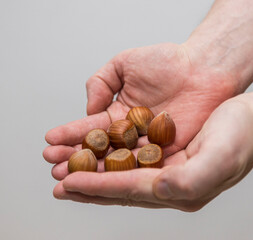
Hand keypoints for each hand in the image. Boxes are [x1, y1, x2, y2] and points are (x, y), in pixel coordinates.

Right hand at [43, 43, 236, 179]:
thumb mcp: (125, 64)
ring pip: (117, 162)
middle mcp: (131, 133)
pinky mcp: (167, 154)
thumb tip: (89, 108)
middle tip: (53, 168)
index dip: (70, 134)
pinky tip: (104, 179)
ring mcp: (148, 145)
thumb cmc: (167, 62)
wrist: (203, 68)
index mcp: (119, 113)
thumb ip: (101, 83)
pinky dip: (124, 174)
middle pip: (100, 150)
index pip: (90, 127)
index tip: (49, 141)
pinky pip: (142, 165)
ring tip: (69, 178)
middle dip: (75, 159)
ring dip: (93, 172)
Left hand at [52, 97, 252, 210]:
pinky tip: (95, 154)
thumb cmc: (241, 138)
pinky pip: (131, 158)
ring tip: (65, 170)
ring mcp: (167, 170)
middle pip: (119, 187)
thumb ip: (191, 180)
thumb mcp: (220, 159)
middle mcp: (169, 184)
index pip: (130, 191)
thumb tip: (160, 188)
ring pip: (121, 173)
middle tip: (56, 184)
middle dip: (87, 185)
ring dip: (93, 171)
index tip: (68, 184)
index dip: (98, 188)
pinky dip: (109, 157)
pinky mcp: (166, 154)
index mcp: (180, 190)